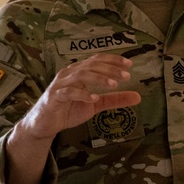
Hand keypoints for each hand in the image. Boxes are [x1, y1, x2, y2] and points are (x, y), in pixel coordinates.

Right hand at [5, 54, 139, 183]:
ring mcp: (61, 84)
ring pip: (81, 75)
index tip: (130, 64)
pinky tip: (94, 98)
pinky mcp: (54, 97)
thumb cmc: (69, 109)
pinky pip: (69, 92)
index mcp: (79, 71)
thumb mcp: (96, 104)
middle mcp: (69, 74)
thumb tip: (138, 96)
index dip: (113, 60)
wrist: (45, 124)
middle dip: (110, 69)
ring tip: (114, 85)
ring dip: (99, 78)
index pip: (97, 60)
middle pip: (91, 65)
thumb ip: (115, 99)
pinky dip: (82, 94)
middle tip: (126, 76)